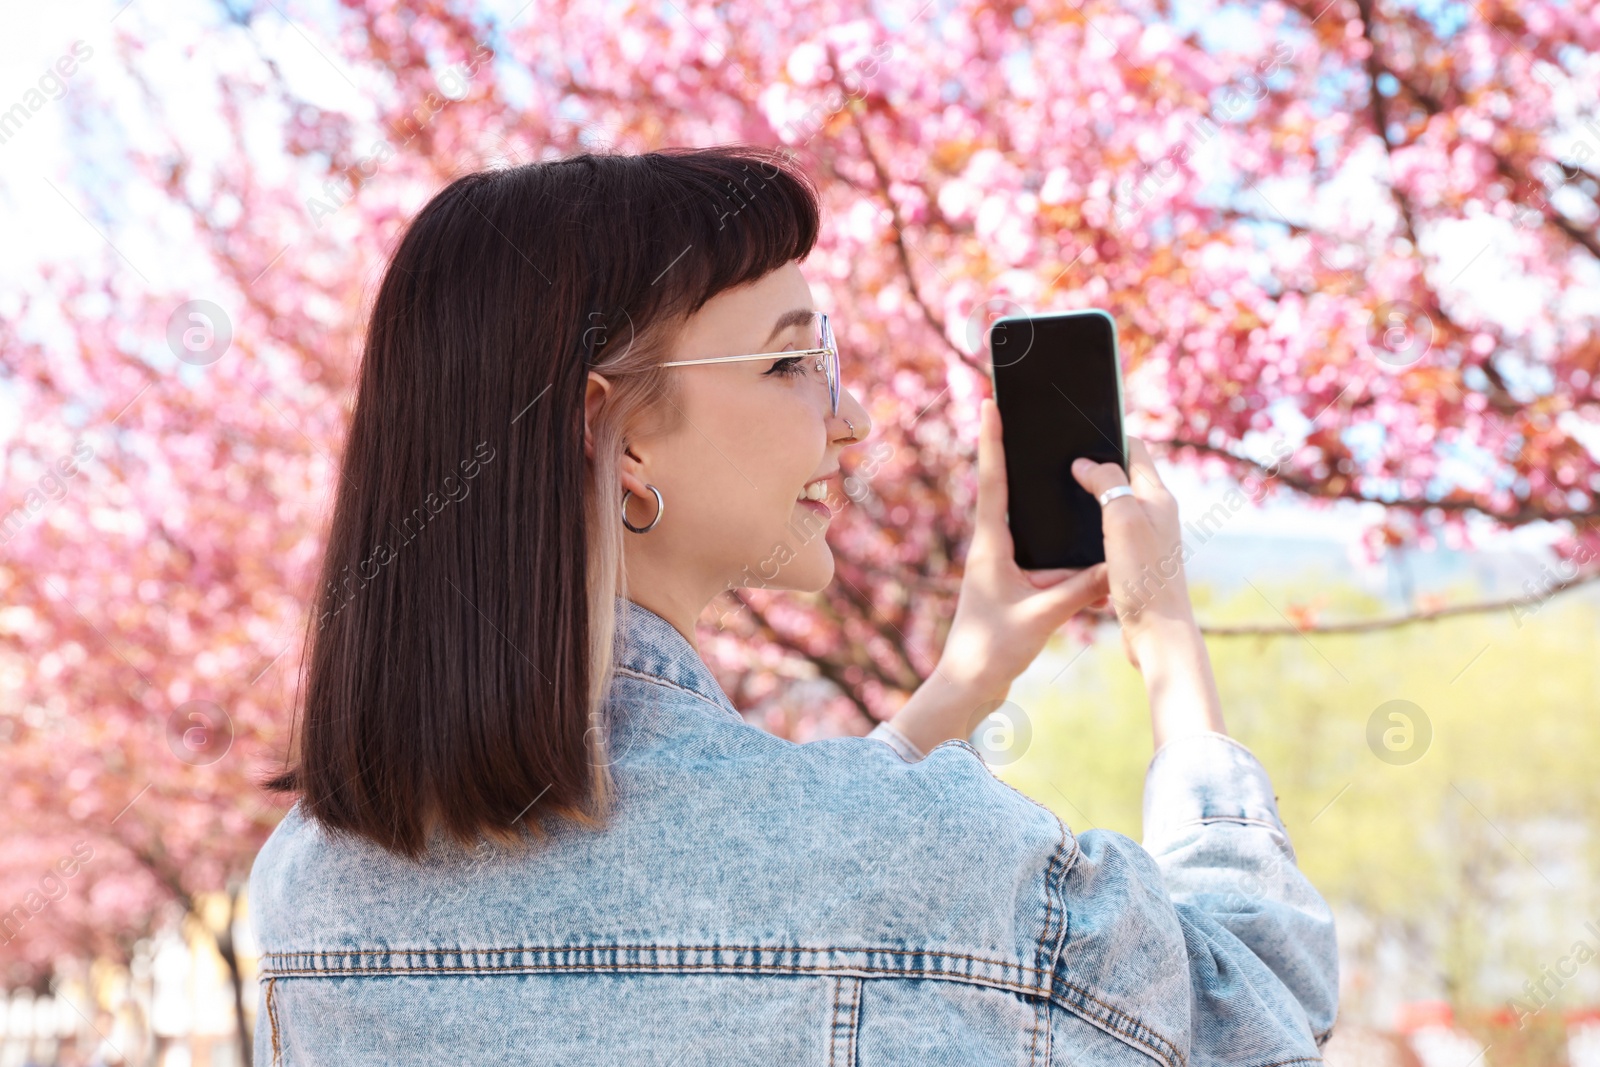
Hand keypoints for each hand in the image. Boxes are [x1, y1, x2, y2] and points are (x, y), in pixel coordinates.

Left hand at [896, 400, 1107, 750]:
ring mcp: (1000, 565)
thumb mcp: (1042, 615)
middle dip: (1019, 456)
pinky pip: (1038, 553)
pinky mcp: (1012, 584)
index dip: (993, 440)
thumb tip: (1116, 564)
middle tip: (1033, 419)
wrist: (968, 686)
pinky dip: (1057, 543)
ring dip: (1043, 501)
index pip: (992, 481)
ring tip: (1062, 466)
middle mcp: (992, 548)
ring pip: (1027, 523)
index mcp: (990, 545)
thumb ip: (1080, 588)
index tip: (990, 403)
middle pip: (1007, 490)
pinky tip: (1081, 536)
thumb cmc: (993, 650)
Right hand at [1069, 438, 1195, 668]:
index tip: (1078, 433)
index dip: (1109, 436)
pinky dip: (1091, 528)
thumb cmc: (1144, 576)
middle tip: (1061, 463)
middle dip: (1096, 465)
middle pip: (1123, 475)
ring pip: (1114, 505)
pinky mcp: (1133, 562)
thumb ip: (1107, 483)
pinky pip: (1109, 533)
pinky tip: (1070, 537)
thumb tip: (1085, 463)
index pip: (1136, 449)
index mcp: (1157, 497)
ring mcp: (1145, 539)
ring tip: (1060, 496)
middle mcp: (1155, 514)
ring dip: (1091, 499)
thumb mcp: (1123, 519)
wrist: (1157, 633)